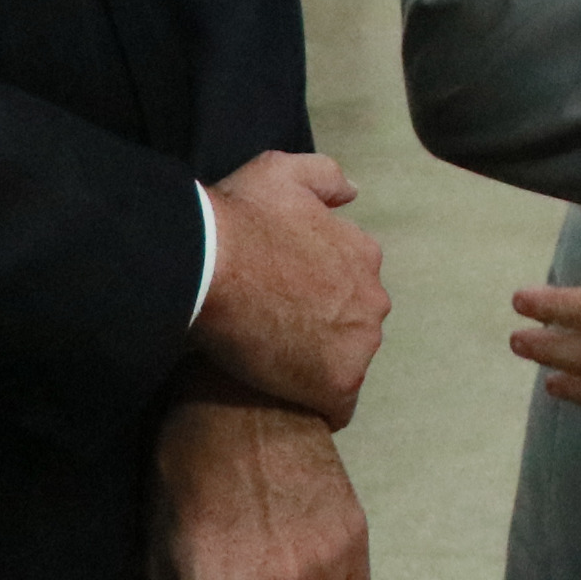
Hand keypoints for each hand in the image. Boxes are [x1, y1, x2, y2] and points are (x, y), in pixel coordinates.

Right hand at [191, 150, 389, 427]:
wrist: (207, 266)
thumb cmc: (239, 218)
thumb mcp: (282, 172)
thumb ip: (325, 178)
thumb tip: (353, 193)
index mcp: (362, 254)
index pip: (350, 284)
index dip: (315, 295)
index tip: (281, 300)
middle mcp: (373, 299)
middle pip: (352, 326)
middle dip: (320, 331)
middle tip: (269, 334)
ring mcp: (360, 343)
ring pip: (344, 364)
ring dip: (315, 367)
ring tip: (268, 367)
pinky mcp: (339, 383)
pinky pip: (336, 407)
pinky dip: (313, 405)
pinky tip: (281, 399)